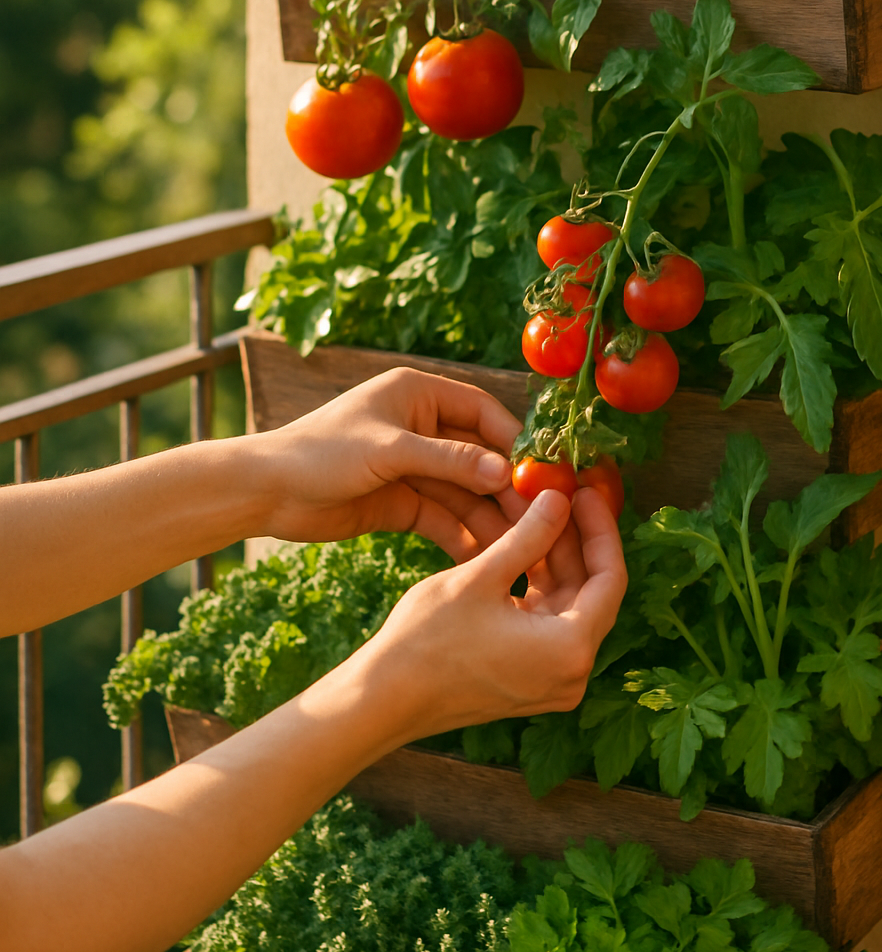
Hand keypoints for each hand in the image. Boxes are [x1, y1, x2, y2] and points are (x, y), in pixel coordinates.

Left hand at [254, 367, 521, 555]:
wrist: (264, 493)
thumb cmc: (320, 454)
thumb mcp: (388, 451)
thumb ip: (448, 461)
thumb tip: (506, 472)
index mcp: (418, 395)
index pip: (482, 412)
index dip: (514, 442)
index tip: (546, 472)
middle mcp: (421, 427)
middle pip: (479, 457)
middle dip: (507, 488)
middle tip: (540, 518)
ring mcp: (412, 467)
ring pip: (464, 492)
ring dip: (489, 517)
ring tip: (520, 546)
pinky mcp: (402, 502)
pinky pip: (443, 517)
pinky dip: (462, 534)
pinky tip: (485, 556)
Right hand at [352, 486, 627, 739]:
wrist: (384, 699)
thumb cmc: (428, 641)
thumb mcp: (482, 577)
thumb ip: (529, 536)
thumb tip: (559, 498)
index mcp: (570, 649)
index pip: (610, 579)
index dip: (601, 530)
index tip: (587, 493)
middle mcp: (571, 672)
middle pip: (590, 592)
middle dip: (575, 540)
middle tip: (563, 494)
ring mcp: (549, 679)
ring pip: (565, 604)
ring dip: (553, 559)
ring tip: (538, 512)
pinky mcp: (527, 678)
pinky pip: (545, 622)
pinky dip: (536, 586)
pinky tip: (521, 547)